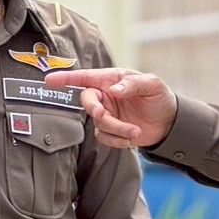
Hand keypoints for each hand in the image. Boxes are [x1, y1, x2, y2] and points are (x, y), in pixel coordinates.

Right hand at [45, 68, 176, 149]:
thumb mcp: (151, 85)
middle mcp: (105, 96)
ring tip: (136, 131)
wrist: (169, 122)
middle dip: (97, 112)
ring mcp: (107, 113)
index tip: (49, 80)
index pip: (84, 77)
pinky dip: (117, 140)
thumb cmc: (159, 97)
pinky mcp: (110, 130)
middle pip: (87, 102)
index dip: (65, 78)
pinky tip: (131, 138)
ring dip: (116, 129)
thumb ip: (132, 84)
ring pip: (98, 123)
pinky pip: (104, 137)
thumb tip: (113, 90)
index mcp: (111, 79)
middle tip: (107, 116)